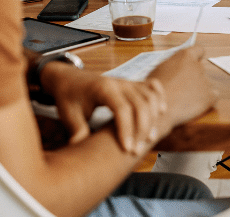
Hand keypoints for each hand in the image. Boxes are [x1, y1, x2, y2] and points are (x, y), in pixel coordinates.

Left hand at [41, 64, 166, 153]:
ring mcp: (127, 81)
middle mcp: (118, 82)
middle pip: (141, 104)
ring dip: (154, 118)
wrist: (69, 79)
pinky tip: (161, 112)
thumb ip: (77, 131)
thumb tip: (81, 151)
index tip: (127, 150)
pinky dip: (160, 98)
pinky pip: (152, 87)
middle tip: (137, 151)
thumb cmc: (68, 98)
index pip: (122, 109)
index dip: (127, 130)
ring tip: (149, 139)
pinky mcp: (132, 83)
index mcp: (102, 88)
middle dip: (143, 129)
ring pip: (150, 97)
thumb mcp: (68, 115)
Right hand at [147, 45, 215, 128]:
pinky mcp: (210, 96)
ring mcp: (205, 81)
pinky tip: (194, 105)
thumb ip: (172, 66)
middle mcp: (198, 66)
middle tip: (181, 87)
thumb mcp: (159, 69)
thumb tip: (175, 69)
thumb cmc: (153, 89)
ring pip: (205, 83)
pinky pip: (213, 96)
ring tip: (183, 99)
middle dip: (193, 77)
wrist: (157, 108)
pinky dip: (206, 100)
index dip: (197, 56)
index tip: (194, 62)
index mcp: (185, 56)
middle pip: (200, 69)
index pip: (198, 50)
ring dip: (198, 89)